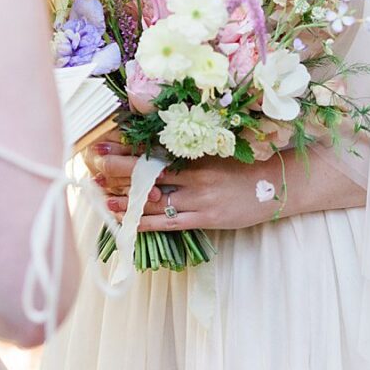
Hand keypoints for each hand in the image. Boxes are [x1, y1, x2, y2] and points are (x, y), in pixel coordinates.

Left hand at [95, 144, 282, 231]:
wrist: (276, 186)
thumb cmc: (244, 166)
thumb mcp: (215, 152)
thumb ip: (188, 154)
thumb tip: (155, 152)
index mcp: (195, 155)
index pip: (152, 153)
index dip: (124, 151)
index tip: (101, 146)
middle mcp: (194, 176)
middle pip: (148, 175)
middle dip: (118, 172)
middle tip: (93, 168)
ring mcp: (199, 199)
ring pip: (155, 201)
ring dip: (127, 202)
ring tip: (103, 201)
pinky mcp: (206, 219)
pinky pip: (170, 223)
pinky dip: (146, 223)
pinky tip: (129, 223)